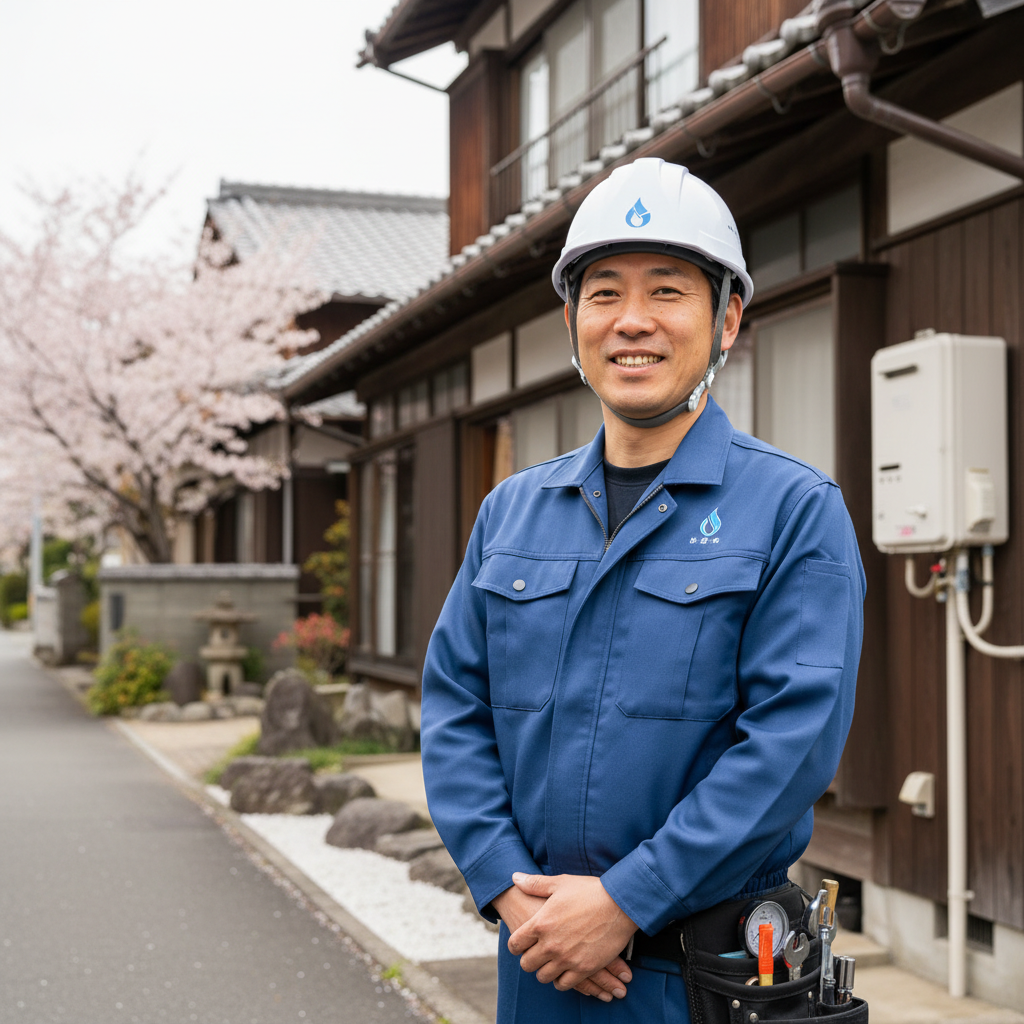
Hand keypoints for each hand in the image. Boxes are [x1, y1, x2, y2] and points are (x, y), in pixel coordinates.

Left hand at [507, 873, 636, 996]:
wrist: (620, 904)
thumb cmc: (589, 891)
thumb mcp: (560, 883)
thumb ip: (534, 884)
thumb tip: (515, 877)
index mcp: (541, 923)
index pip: (515, 944)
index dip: (516, 945)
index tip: (521, 943)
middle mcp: (550, 944)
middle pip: (527, 964)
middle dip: (529, 959)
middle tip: (535, 954)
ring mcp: (567, 959)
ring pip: (543, 977)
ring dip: (544, 970)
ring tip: (550, 963)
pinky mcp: (583, 968)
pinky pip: (563, 984)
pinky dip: (561, 980)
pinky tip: (564, 971)